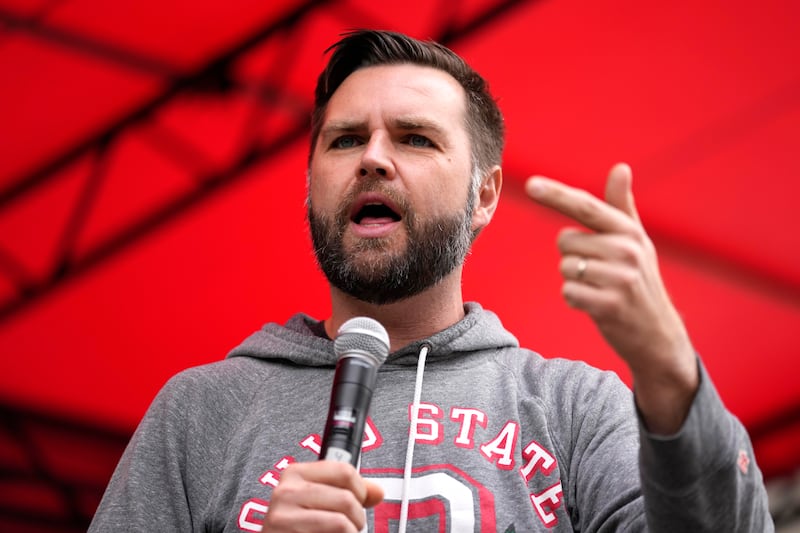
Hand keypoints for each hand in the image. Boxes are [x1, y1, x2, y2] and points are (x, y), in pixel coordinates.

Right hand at [262, 460, 383, 531]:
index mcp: (296, 473)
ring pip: (342, 522)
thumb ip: (347, 491)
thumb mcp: (316, 500)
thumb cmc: (295, 525)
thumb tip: (378, 491)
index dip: (360, 489)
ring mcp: (285, 517)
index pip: (344, 470)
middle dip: (357, 517)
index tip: (358, 501)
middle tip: (349, 526)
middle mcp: (287, 491)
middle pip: (346, 499)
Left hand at [525, 163, 697, 433]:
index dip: (556, 194)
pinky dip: (574, 299)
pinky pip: (567, 292)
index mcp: (629, 231)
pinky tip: (595, 304)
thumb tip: (620, 167)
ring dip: (574, 280)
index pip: (586, 207)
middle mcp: (627, 251)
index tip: (530, 184)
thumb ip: (622, 206)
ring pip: (565, 267)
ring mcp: (620, 278)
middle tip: (598, 272)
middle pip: (565, 241)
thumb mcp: (637, 242)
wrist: (658, 334)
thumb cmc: (640, 282)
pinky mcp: (609, 305)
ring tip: (599, 289)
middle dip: (572, 257)